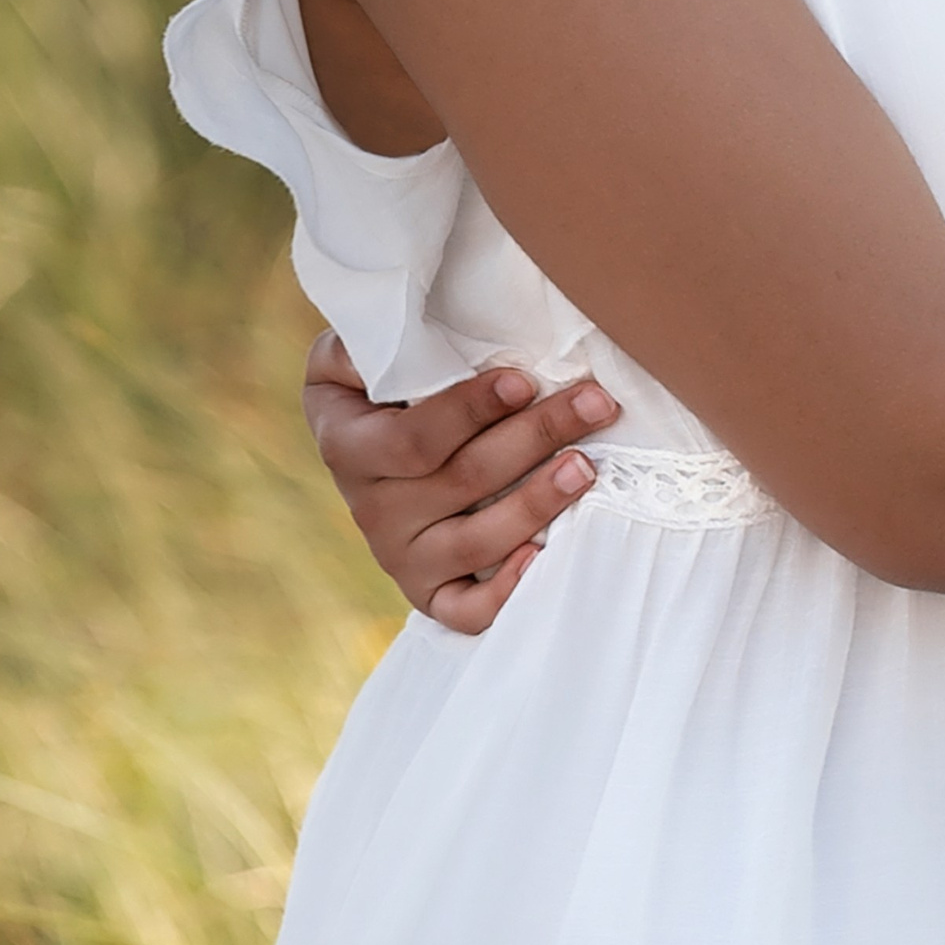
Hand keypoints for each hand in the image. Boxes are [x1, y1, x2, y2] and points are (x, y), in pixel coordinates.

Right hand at [303, 332, 617, 633]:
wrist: (372, 445)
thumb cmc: (383, 384)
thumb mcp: (355, 353)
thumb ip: (369, 340)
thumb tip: (397, 334)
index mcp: (349, 446)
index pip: (413, 440)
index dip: (469, 411)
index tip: (524, 379)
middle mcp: (373, 509)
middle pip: (463, 480)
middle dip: (536, 436)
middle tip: (594, 404)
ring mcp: (403, 556)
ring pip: (474, 543)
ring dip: (537, 504)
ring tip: (586, 467)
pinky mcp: (429, 592)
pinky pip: (465, 610)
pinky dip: (504, 592)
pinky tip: (543, 556)